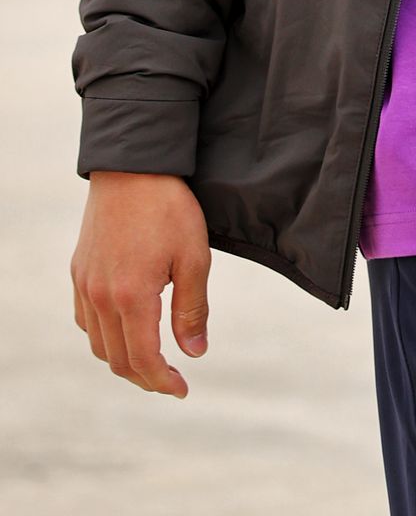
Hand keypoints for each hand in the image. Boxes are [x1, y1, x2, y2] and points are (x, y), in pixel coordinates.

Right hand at [70, 171, 211, 397]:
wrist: (132, 167)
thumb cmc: (169, 208)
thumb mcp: (194, 256)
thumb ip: (192, 309)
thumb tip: (194, 353)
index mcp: (131, 296)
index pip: (143, 359)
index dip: (163, 382)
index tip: (182, 390)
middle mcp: (100, 297)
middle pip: (117, 360)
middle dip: (145, 377)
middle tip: (170, 380)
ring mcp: (85, 285)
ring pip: (98, 344)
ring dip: (123, 360)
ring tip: (151, 359)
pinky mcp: (79, 272)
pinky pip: (85, 321)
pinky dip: (105, 337)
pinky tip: (126, 329)